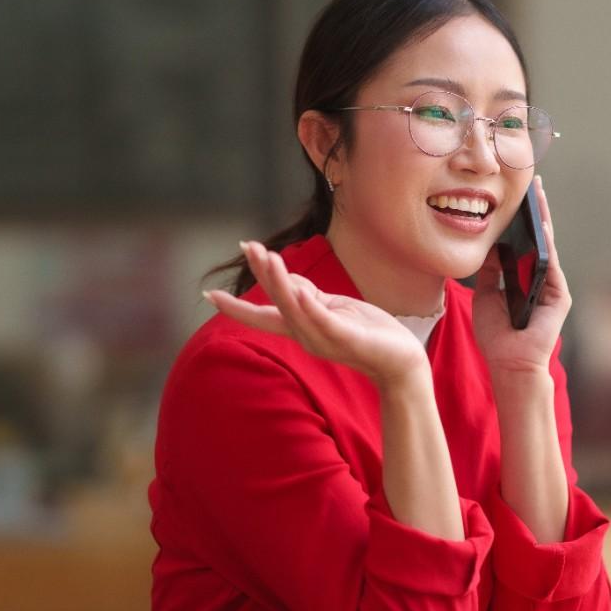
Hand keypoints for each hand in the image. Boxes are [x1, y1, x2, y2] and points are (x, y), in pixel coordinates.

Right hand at [203, 241, 429, 387]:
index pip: (264, 316)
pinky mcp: (348, 339)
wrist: (401, 362)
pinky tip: (300, 291)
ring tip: (269, 257)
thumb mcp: (334, 308)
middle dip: (263, 275)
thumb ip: (309, 296)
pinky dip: (310, 307)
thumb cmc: (369, 334)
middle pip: (277, 304)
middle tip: (248, 247)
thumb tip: (286, 279)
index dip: (237, 307)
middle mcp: (308, 336)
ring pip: (296, 310)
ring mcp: (327, 339)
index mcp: (303, 328)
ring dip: (281, 284)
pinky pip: (324, 321)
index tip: (208, 295)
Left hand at [471, 176, 572, 376]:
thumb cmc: (496, 335)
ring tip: (538, 195)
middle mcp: (540, 278)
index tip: (515, 195)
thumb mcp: (485, 295)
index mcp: (523, 277)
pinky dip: (547, 246)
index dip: (520, 220)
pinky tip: (541, 227)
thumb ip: (489, 272)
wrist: (508, 362)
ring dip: (544, 220)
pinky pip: (551, 265)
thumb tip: (490, 246)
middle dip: (536, 211)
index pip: (524, 242)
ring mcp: (552, 286)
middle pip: (539, 238)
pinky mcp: (559, 295)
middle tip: (534, 183)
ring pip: (548, 246)